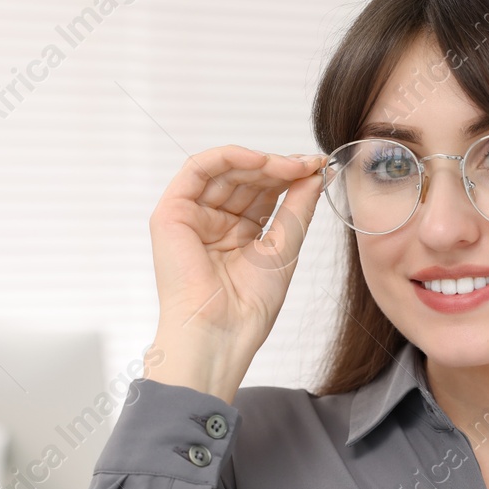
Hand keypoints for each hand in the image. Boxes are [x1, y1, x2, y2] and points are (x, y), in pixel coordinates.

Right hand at [145, 145, 326, 396]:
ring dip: (259, 162)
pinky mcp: (171, 212)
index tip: (317, 168)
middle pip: (244, 178)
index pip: (262, 192)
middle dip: (278, 167)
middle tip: (308, 164)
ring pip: (224, 170)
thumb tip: (314, 173)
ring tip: (290, 166)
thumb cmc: (249, 304)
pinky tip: (260, 160)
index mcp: (237, 234)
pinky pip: (197, 169)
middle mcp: (212, 222)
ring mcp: (190, 216)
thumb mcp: (285, 246)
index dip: (289, 176)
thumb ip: (297, 207)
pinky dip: (228, 157)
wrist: (223, 331)